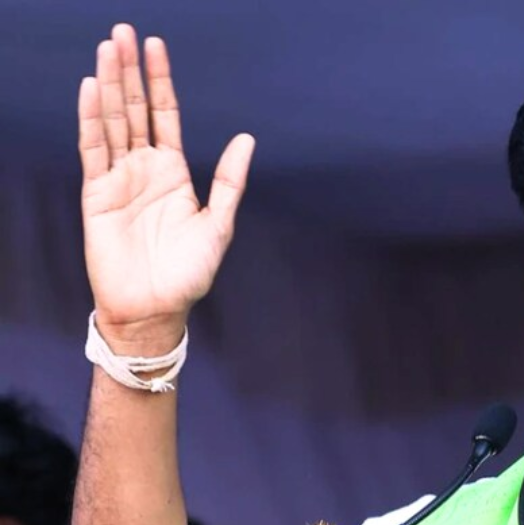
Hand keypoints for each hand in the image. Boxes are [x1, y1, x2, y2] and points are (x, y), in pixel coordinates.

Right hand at [79, 23, 253, 352]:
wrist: (156, 308)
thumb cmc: (188, 273)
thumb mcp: (219, 224)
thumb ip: (230, 181)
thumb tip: (247, 138)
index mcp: (174, 172)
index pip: (165, 114)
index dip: (160, 81)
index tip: (156, 46)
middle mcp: (144, 168)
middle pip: (134, 109)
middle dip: (129, 71)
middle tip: (123, 32)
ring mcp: (118, 178)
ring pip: (111, 121)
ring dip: (107, 85)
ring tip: (107, 49)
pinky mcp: (96, 194)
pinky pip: (93, 150)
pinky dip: (90, 119)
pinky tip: (89, 90)